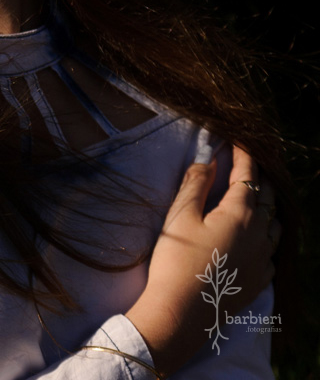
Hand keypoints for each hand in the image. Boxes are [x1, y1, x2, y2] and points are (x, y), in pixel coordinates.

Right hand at [126, 145, 278, 374]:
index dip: (244, 155)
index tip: (239, 141)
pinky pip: (271, 249)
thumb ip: (195, 185)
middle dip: (258, 178)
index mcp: (240, 214)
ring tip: (254, 199)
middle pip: (268, 198)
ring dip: (266, 207)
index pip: (247, 176)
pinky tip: (254, 237)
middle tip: (246, 166)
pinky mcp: (260, 279)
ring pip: (275, 224)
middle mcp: (260, 234)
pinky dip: (266, 234)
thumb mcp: (179, 216)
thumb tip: (208, 161)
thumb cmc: (176, 260)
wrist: (182, 312)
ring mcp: (263, 259)